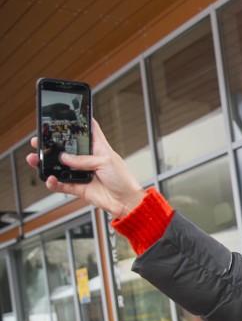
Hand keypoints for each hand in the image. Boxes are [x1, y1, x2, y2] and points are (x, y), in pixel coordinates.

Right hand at [26, 119, 145, 218]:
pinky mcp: (79, 188)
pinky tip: (50, 179)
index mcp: (99, 149)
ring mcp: (82, 174)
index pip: (87, 132)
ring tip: (36, 159)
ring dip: (46, 163)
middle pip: (67, 149)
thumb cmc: (123, 180)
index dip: (77, 124)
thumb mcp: (105, 162)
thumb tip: (64, 157)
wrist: (126, 202)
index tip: (64, 118)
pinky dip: (53, 182)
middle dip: (52, 145)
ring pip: (60, 167)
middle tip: (39, 142)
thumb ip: (84, 159)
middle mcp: (88, 160)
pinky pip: (61, 184)